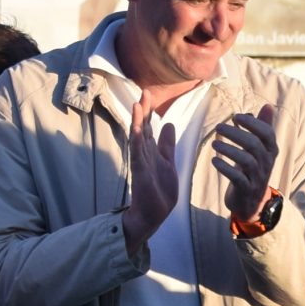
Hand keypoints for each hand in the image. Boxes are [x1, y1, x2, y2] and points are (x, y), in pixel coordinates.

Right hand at [120, 96, 181, 256]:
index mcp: (151, 150)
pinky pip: (137, 156)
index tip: (148, 94)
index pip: (148, 126)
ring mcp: (141, 163)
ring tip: (137, 105)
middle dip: (143, 111)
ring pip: (138, 138)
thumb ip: (167, 144)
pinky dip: (136, 143)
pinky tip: (136, 131)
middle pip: (142, 127)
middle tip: (143, 92)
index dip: (148, 110)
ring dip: (137, 122)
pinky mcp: (140, 173)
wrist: (154, 212)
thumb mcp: (167, 161)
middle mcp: (144, 153)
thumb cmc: (159, 189)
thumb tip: (168, 124)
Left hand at [212, 103, 278, 220]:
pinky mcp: (246, 190)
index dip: (253, 123)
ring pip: (246, 161)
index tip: (236, 117)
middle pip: (254, 145)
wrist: (251, 202)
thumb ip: (262, 128)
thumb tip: (268, 106)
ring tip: (214, 144)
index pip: (267, 133)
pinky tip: (214, 160)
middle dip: (236, 134)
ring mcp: (257, 177)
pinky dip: (225, 168)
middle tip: (219, 127)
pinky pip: (237, 178)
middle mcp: (267, 163)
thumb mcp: (259, 149)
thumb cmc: (253, 170)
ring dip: (229, 150)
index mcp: (271, 151)